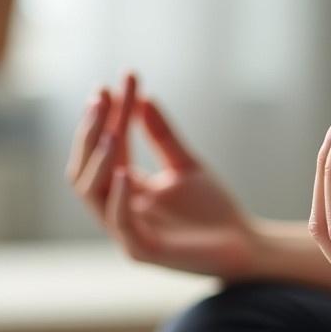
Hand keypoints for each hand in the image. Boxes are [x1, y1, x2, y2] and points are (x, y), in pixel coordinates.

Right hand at [67, 73, 258, 278]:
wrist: (244, 244)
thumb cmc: (213, 208)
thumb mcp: (185, 164)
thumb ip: (162, 136)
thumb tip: (144, 97)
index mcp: (124, 189)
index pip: (108, 146)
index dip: (111, 114)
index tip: (122, 79)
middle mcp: (117, 209)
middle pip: (86, 167)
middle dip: (92, 131)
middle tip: (102, 96)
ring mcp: (126, 232)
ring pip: (92, 193)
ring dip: (99, 160)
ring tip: (111, 131)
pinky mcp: (142, 251)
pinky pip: (120, 224)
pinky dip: (117, 198)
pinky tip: (124, 172)